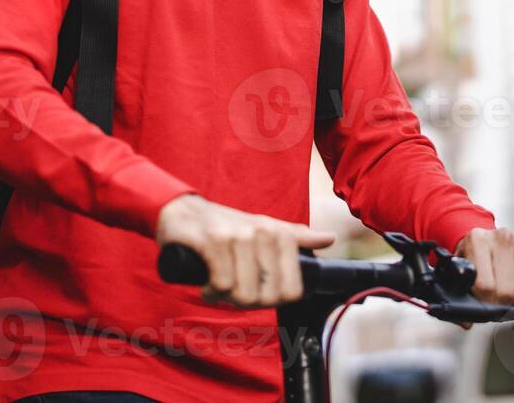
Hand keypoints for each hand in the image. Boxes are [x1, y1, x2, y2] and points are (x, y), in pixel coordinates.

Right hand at [155, 194, 334, 306]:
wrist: (184, 211)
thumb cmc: (226, 225)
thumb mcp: (264, 228)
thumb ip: (296, 236)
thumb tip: (330, 239)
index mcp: (280, 233)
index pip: (292, 291)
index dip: (273, 301)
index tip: (257, 292)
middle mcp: (262, 232)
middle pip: (267, 297)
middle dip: (248, 302)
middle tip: (234, 290)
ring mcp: (238, 236)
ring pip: (244, 293)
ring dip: (227, 298)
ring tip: (218, 285)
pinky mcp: (213, 241)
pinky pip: (222, 284)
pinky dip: (212, 293)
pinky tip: (207, 285)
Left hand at [455, 227, 513, 307]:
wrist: (484, 241)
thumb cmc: (469, 260)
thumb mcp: (455, 273)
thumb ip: (457, 296)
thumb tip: (467, 323)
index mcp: (478, 240)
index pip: (486, 285)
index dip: (482, 302)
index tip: (479, 304)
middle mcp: (503, 238)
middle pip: (507, 292)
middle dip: (498, 305)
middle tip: (491, 305)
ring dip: (512, 305)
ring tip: (502, 301)